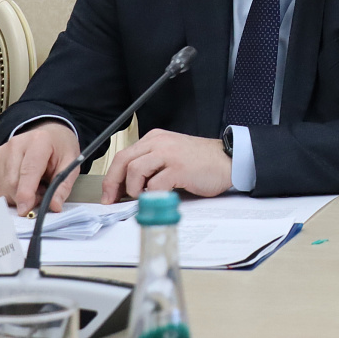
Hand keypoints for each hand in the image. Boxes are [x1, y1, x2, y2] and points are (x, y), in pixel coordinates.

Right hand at [0, 121, 80, 215]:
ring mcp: (1, 153)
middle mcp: (16, 145)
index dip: (25, 193)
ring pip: (2, 188)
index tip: (25, 210)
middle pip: (12, 182)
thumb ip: (63, 185)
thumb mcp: (71, 163)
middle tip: (41, 194)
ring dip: (17, 197)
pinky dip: (8, 194)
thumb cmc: (60, 148)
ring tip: (34, 187)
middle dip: (25, 198)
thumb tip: (54, 206)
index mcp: (39, 141)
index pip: (28, 171)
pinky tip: (21, 186)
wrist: (50, 134)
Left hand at [101, 129, 231, 203]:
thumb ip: (152, 164)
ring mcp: (169, 154)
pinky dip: (152, 195)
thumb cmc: (202, 162)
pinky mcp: (179, 168)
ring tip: (143, 196)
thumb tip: (128, 186)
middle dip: (113, 184)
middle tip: (113, 200)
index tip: (109, 193)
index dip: (112, 177)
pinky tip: (159, 197)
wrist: (229, 160)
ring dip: (134, 189)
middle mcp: (160, 143)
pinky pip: (154, 184)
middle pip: (123, 161)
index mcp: (156, 139)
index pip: (124, 155)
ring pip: (135, 171)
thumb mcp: (172, 155)